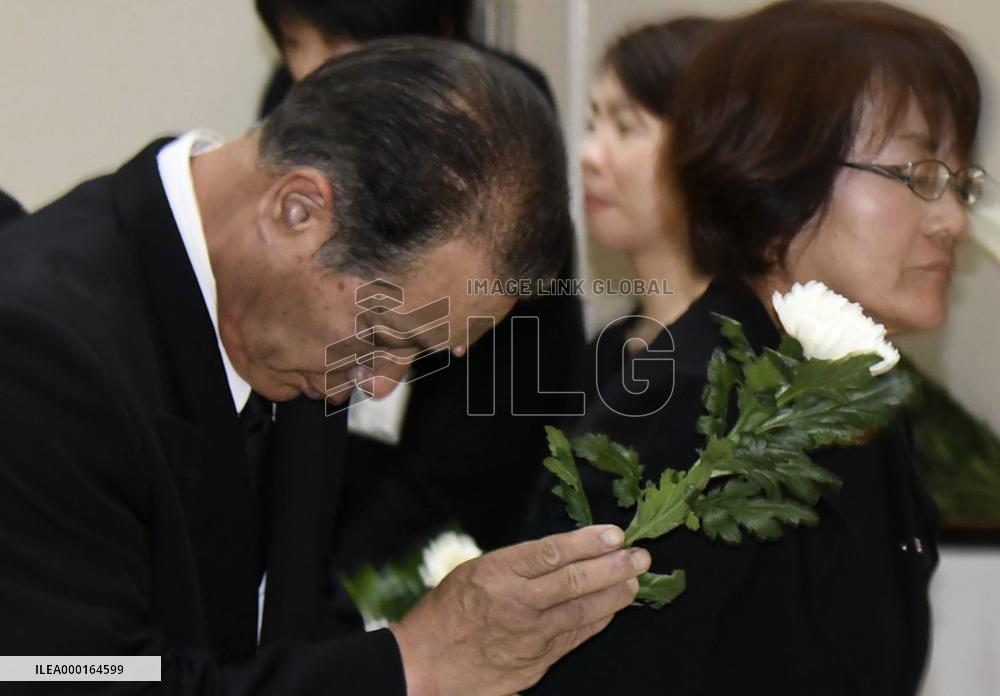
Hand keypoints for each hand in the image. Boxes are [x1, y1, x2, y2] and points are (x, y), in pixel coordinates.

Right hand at [391, 525, 648, 694]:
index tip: (614, 534)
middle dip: (613, 566)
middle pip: (575, 581)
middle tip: (640, 555)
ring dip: (614, 594)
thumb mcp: (472, 571)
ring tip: (635, 580)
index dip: (588, 542)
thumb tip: (562, 553)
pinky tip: (611, 610)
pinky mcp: (536, 663)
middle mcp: (516, 603)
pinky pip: (574, 637)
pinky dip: (596, 621)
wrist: (425, 668)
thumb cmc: (444, 615)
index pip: (552, 552)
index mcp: (497, 573)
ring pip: (582, 611)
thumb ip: (515, 564)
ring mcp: (529, 637)